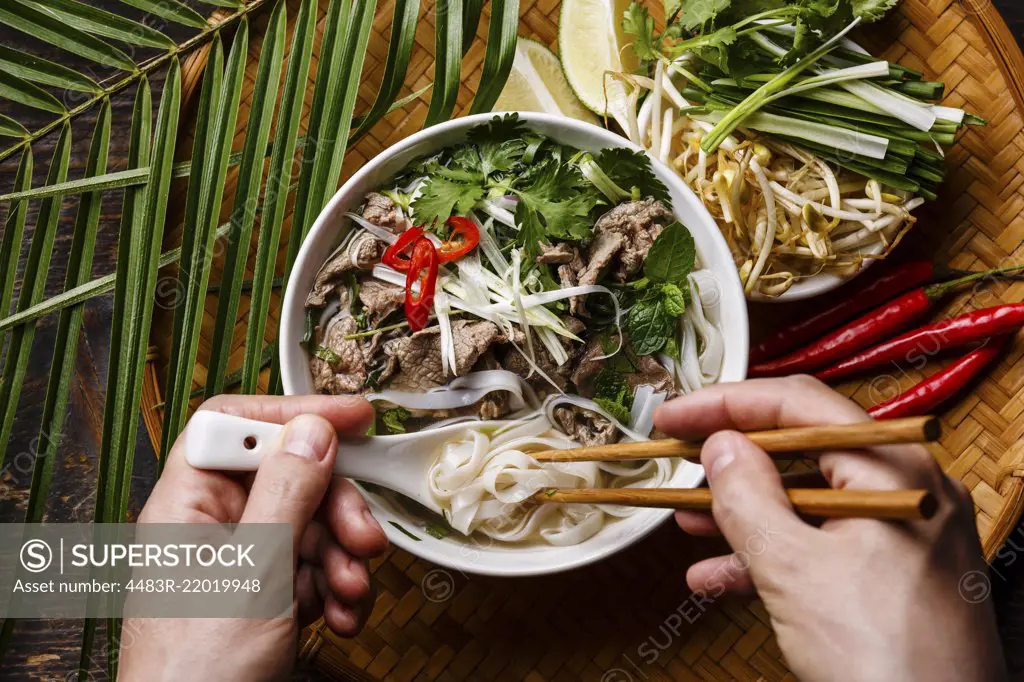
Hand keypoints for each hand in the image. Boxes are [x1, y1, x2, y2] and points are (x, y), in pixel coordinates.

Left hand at [119, 395, 388, 681]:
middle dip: (335, 509)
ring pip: (309, 528)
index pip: (235, 425)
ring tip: (350, 593)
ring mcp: (239, 565)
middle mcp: (212, 528)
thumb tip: (312, 431)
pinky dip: (335, 589)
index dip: (293, 414)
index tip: (352, 418)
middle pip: (288, 479)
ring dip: (341, 558)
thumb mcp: (253, 573)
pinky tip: (342, 616)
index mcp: (187, 505)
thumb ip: (286, 494)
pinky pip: (311, 570)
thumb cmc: (197, 673)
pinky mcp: (263, 600)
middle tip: (364, 538)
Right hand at [653, 376, 1005, 681]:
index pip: (800, 405)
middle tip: (677, 461)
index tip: (674, 418)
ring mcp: (898, 537)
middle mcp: (903, 492)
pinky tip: (715, 576)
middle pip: (800, 452)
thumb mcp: (794, 569)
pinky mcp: (888, 579)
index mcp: (894, 469)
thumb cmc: (886, 657)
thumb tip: (721, 446)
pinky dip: (766, 557)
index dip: (727, 404)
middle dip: (731, 464)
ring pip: (804, 504)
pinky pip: (818, 548)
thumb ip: (749, 499)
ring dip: (740, 514)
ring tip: (686, 521)